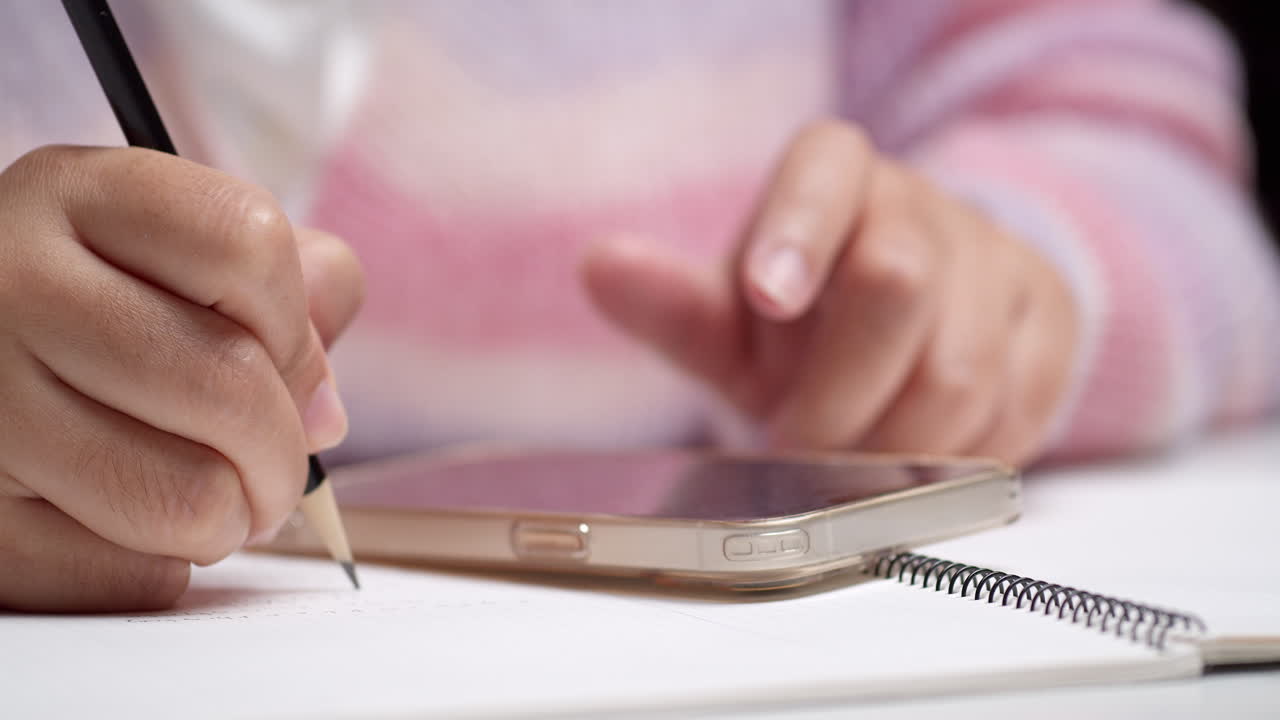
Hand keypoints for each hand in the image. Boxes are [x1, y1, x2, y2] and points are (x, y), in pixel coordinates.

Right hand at [0, 146, 363, 610]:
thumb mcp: (180, 254)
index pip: (248, 242)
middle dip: (283, 451)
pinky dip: (156, 568)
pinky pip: (126, 577)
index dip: (295, 322)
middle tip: (272, 468)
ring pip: (185, 497)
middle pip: (231, 385)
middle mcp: (11, 283)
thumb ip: (290, 293)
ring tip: (210, 500)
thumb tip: (323, 409)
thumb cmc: (95, 311)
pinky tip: (126, 526)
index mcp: (79, 197)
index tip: (282, 358)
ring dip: (228, 519)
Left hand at [583, 121, 1078, 465]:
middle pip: (898, 281)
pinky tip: (918, 453)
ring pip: (960, 368)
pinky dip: (954, 456)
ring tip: (854, 461)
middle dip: (839, 395)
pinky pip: (1016, 409)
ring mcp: (996, 258)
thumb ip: (672, 302)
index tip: (765, 296)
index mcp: (834, 178)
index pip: (823, 175)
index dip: (796, 232)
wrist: (913, 325)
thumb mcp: (732, 318)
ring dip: (893, 443)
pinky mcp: (1048, 322)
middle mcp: (921, 205)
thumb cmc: (805, 323)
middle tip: (800, 441)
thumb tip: (600, 267)